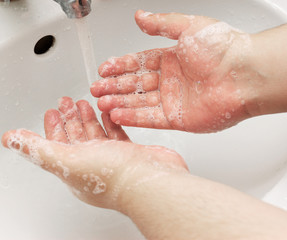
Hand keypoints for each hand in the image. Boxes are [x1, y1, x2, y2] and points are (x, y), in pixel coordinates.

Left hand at [1, 97, 187, 211]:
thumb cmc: (112, 176)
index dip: (53, 126)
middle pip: (77, 136)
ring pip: (97, 133)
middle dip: (70, 117)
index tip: (51, 110)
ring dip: (88, 116)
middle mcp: (92, 163)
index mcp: (73, 167)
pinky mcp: (131, 151)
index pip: (57, 143)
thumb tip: (10, 139)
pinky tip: (108, 111)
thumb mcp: (65, 159)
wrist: (151, 181)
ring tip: (84, 101)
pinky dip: (111, 120)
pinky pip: (117, 132)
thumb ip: (38, 147)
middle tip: (66, 101)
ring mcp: (112, 157)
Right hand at [91, 10, 253, 132]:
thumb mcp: (187, 27)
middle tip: (97, 88)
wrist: (244, 74)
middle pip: (137, 84)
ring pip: (140, 102)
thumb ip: (161, 24)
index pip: (140, 63)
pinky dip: (133, 117)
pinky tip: (117, 114)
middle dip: (115, 86)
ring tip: (101, 103)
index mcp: (173, 58)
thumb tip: (140, 16)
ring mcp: (175, 100)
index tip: (104, 68)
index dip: (120, 66)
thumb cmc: (223, 48)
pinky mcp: (179, 118)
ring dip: (120, 103)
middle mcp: (173, 80)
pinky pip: (151, 118)